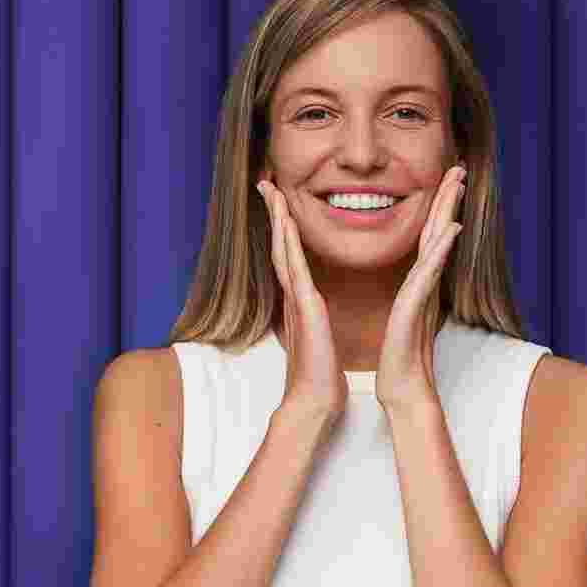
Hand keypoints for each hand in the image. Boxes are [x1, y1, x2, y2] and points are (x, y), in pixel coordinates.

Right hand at [256, 178, 345, 425]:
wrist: (314, 402)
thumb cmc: (320, 376)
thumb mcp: (320, 340)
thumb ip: (315, 323)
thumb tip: (316, 317)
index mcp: (299, 302)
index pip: (289, 257)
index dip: (284, 229)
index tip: (280, 203)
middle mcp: (293, 296)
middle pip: (280, 245)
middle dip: (274, 213)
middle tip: (267, 183)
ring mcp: (296, 300)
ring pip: (283, 250)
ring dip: (277, 218)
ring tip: (271, 189)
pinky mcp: (304, 307)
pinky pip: (295, 266)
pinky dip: (288, 242)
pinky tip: (285, 221)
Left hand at [374, 163, 466, 417]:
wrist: (403, 388)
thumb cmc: (400, 357)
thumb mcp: (404, 318)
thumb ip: (413, 298)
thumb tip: (415, 286)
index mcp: (419, 283)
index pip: (429, 237)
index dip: (438, 209)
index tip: (445, 182)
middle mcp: (426, 283)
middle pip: (439, 232)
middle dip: (448, 199)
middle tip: (458, 169)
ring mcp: (424, 292)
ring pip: (438, 244)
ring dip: (448, 212)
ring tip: (457, 184)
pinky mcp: (417, 306)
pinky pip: (430, 271)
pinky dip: (442, 249)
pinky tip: (452, 229)